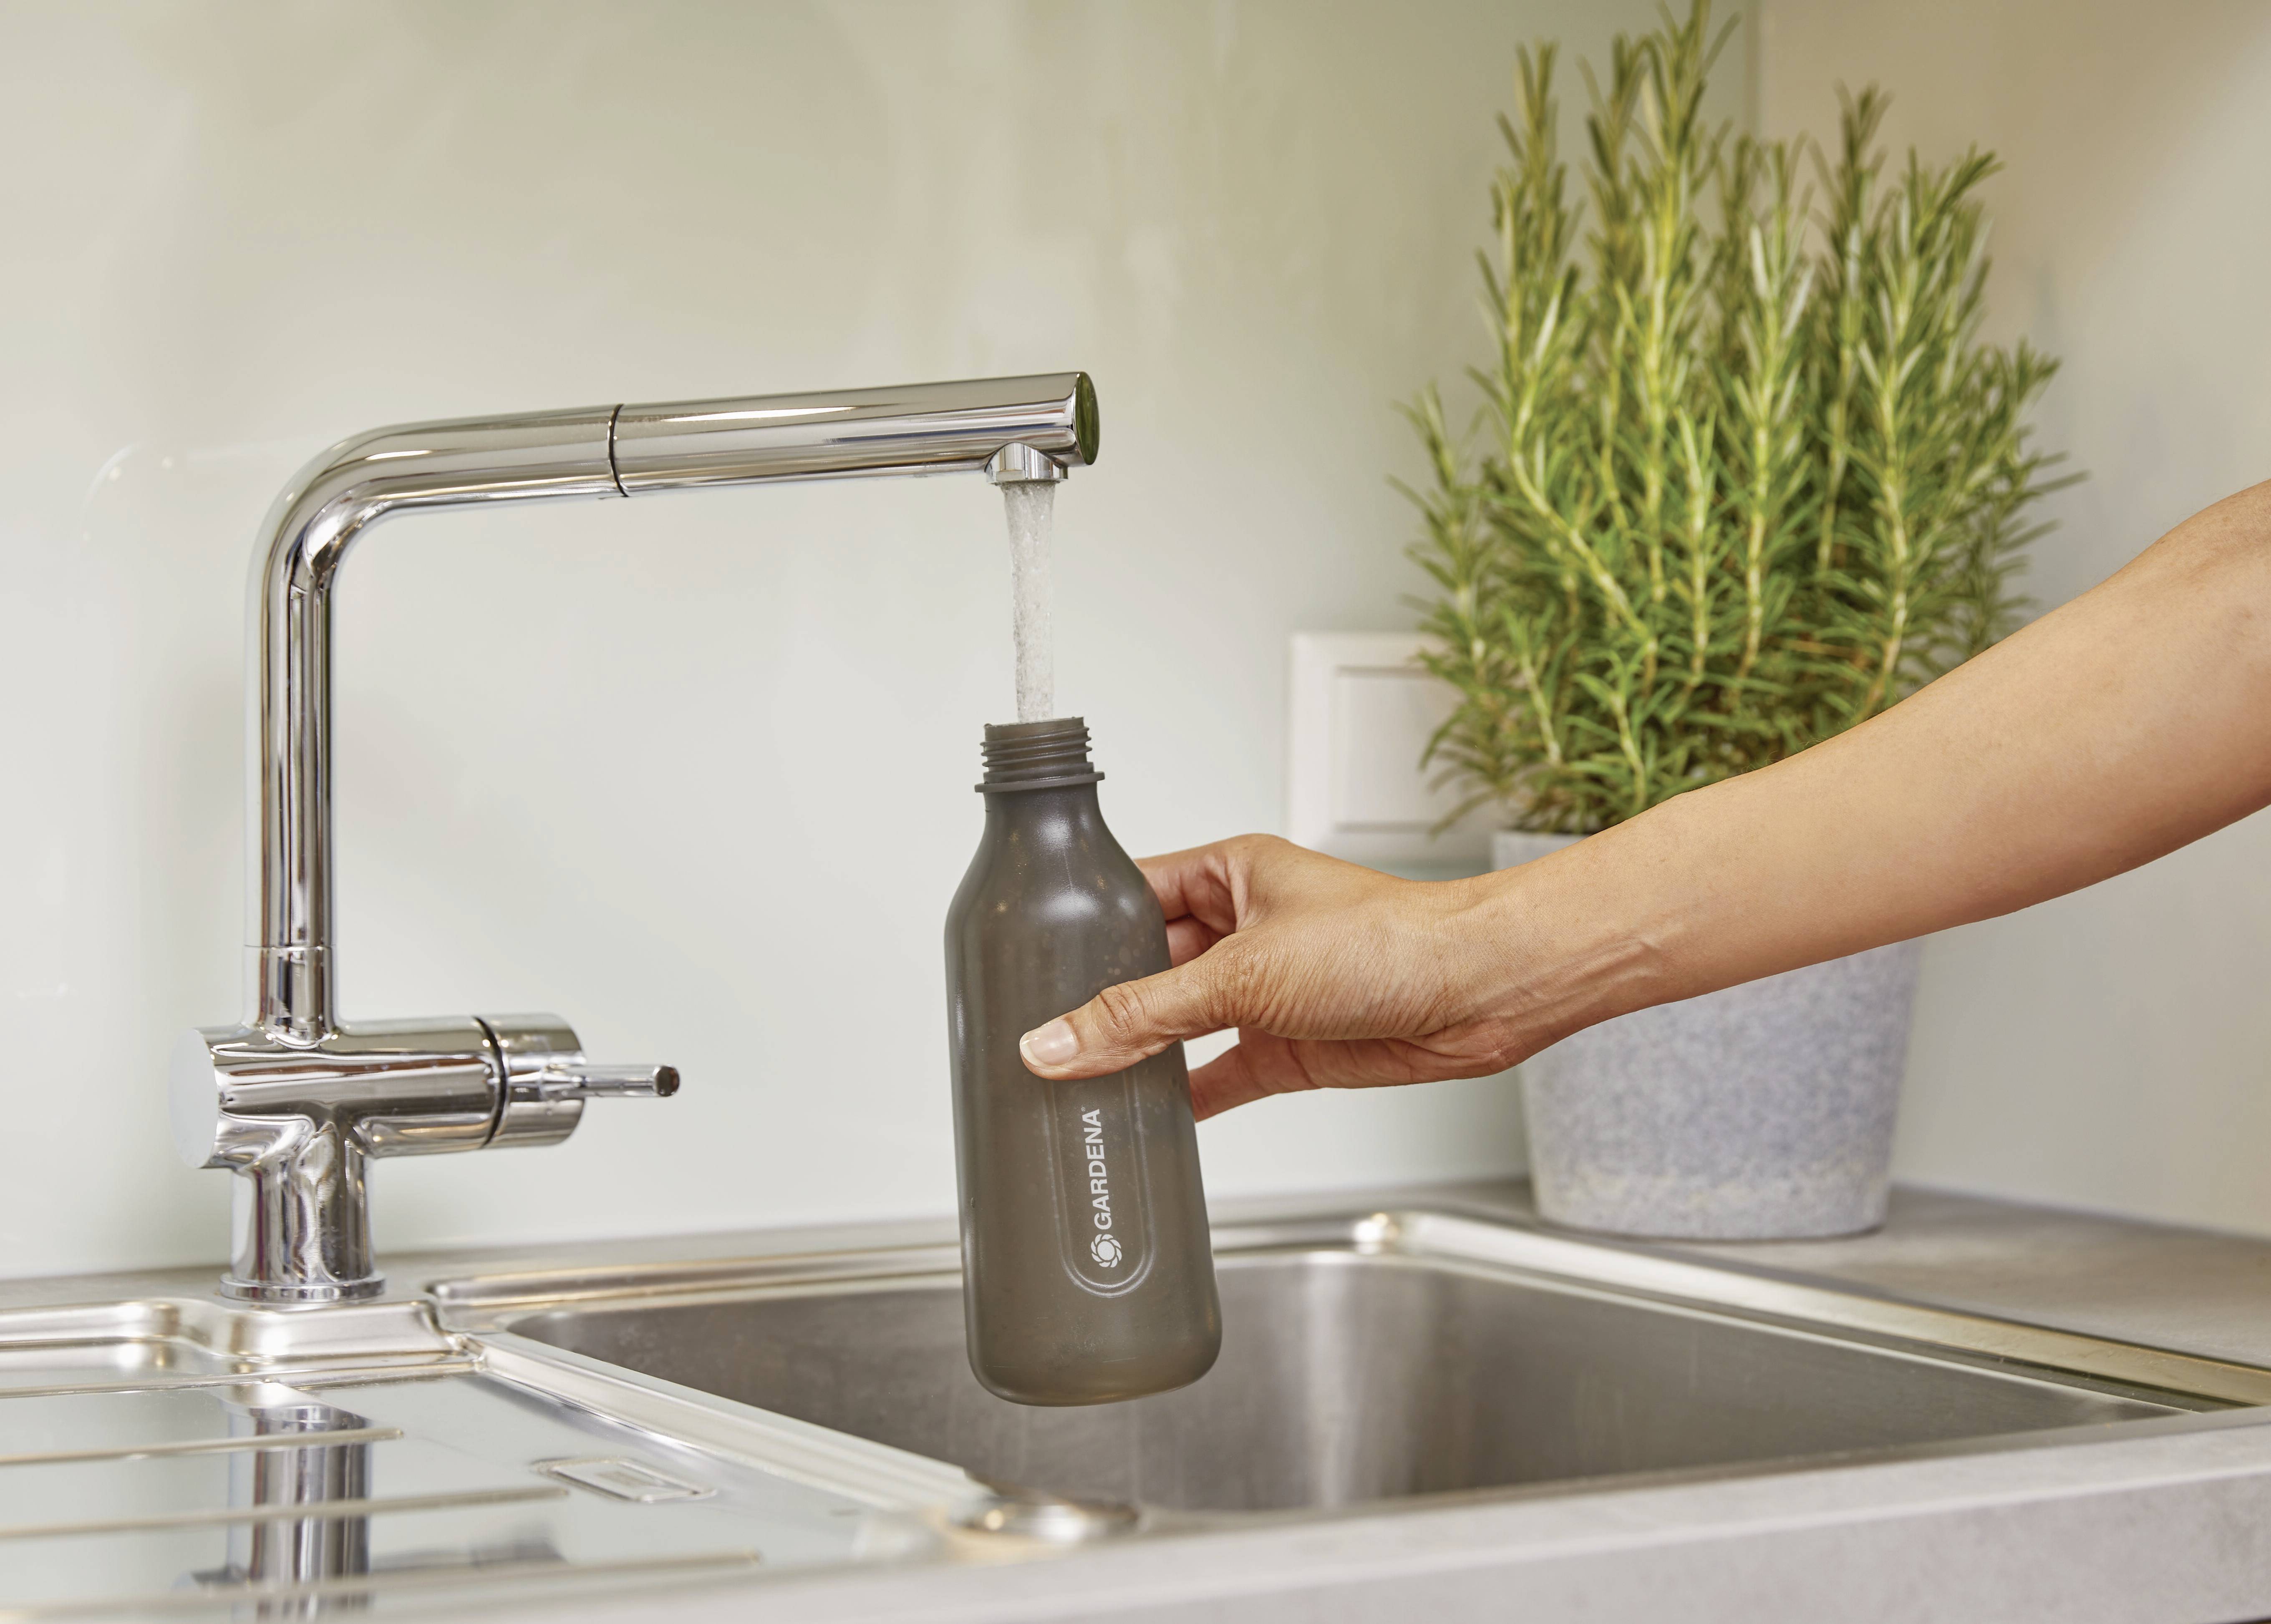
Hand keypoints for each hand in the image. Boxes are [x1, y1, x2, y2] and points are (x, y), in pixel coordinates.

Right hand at [1015, 835, 1561, 1119]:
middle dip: (1101, 1005)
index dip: (1081, 929)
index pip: (1131, 895)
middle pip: (1147, 968)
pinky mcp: (1286, 1047)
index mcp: (1227, 875)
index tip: (1025, 966)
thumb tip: (1058, 1040)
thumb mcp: (1243, 975)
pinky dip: (1182, 1098)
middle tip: (1038, 1042)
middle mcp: (1242, 929)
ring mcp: (1263, 991)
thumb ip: (1143, 1014)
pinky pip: (1216, 1075)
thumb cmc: (1388, 942)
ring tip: (1073, 1087)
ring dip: (1137, 1056)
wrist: (1477, 994)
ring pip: (1178, 1026)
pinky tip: (1143, 1119)